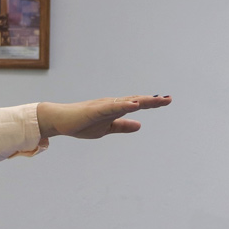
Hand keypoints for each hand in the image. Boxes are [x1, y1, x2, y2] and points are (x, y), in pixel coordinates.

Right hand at [37, 96, 171, 138]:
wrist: (59, 121)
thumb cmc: (80, 123)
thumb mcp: (106, 128)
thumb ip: (122, 126)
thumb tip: (140, 125)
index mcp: (115, 109)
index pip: (137, 105)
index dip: (152, 103)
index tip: (167, 101)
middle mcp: (111, 104)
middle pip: (135, 101)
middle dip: (152, 101)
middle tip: (168, 99)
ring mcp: (103, 106)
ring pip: (126, 102)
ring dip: (141, 101)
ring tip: (156, 100)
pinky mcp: (95, 110)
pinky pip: (111, 107)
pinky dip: (123, 105)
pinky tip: (134, 105)